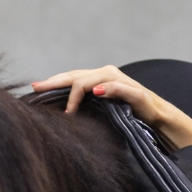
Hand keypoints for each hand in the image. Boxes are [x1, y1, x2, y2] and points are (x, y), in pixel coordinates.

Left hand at [31, 65, 191, 149]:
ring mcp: (121, 81)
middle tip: (39, 90)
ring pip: (93, 79)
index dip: (51, 82)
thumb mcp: (103, 111)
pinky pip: (119, 88)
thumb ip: (86, 106)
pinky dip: (108, 89)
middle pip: (76, 76)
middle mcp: (107, 74)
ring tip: (68, 108)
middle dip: (56, 83)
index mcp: (98, 78)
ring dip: (78, 92)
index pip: (70, 77)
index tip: (33, 88)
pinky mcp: (135, 92)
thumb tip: (62, 112)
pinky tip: (96, 93)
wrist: (158, 118)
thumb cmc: (129, 114)